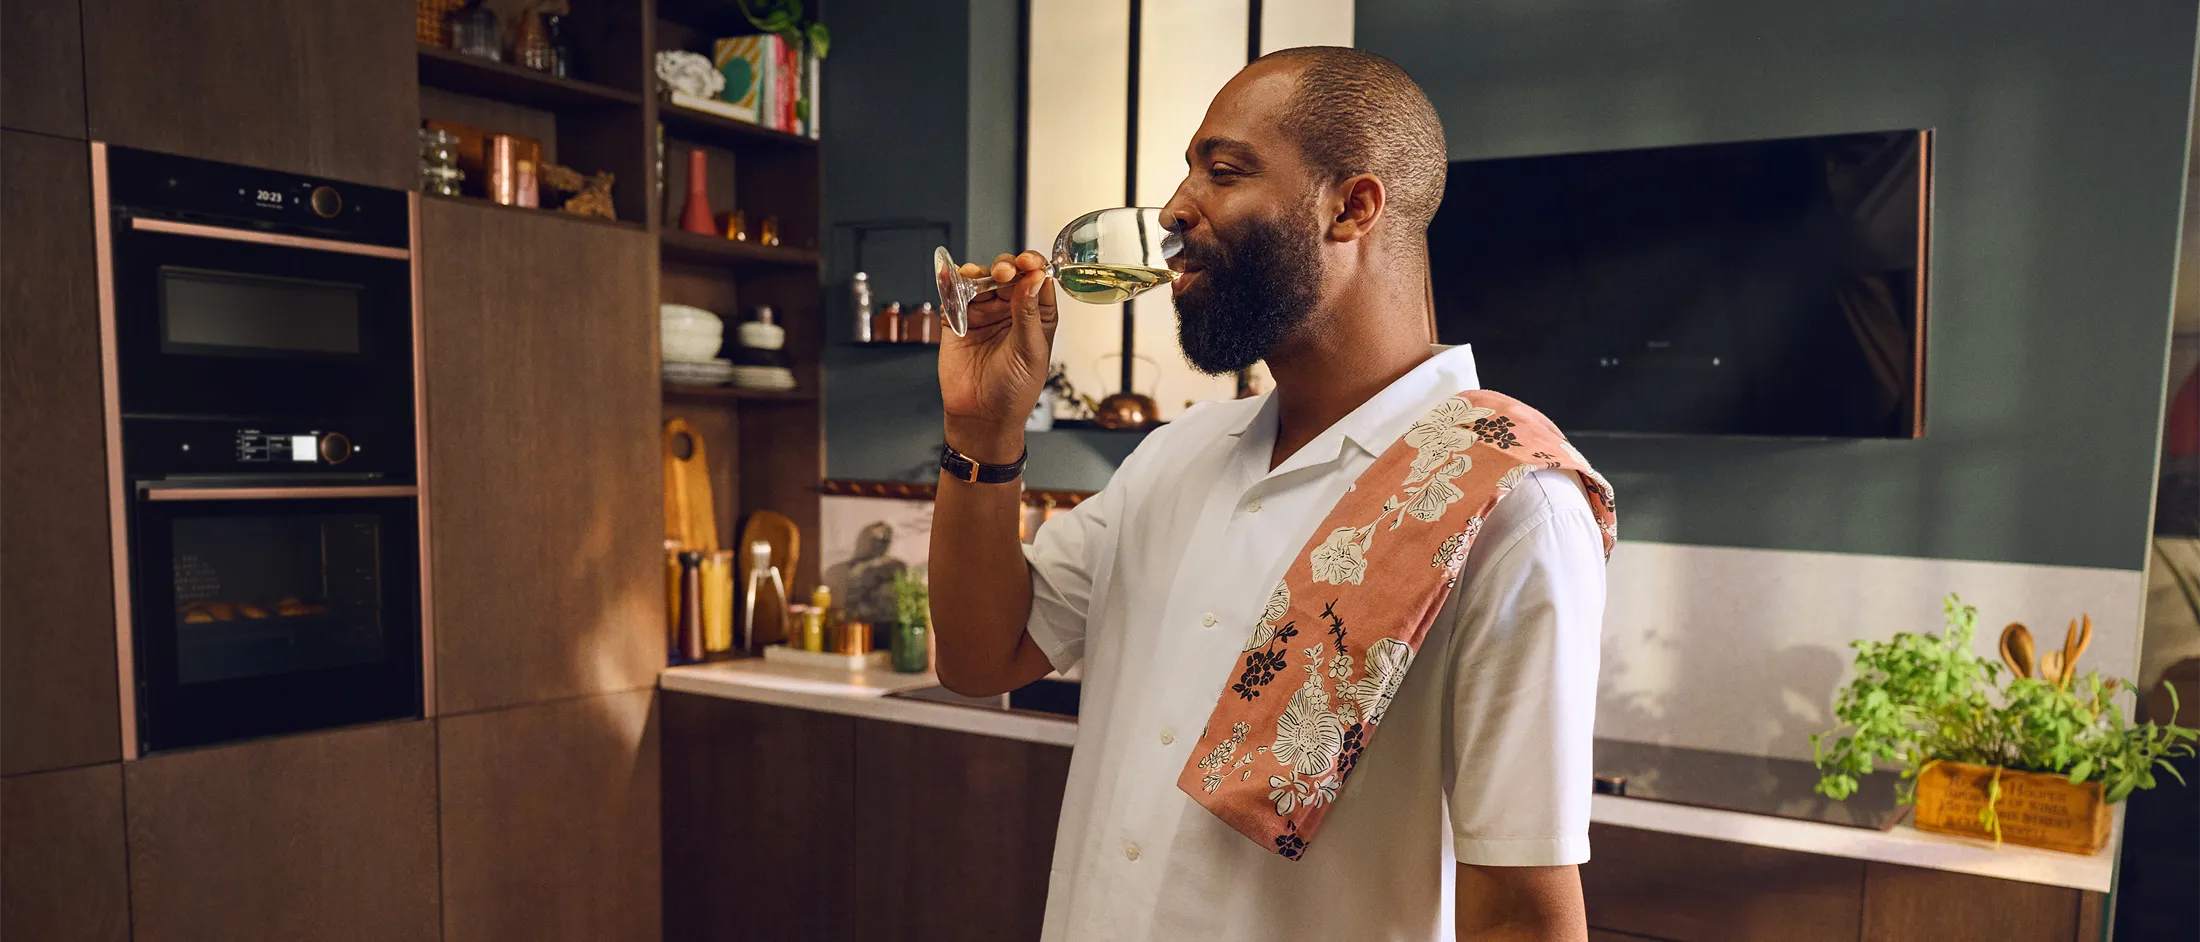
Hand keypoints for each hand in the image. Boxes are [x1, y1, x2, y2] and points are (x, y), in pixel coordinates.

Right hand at [939, 250, 1056, 462]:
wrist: (981, 417)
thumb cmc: (1014, 391)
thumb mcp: (1029, 351)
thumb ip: (1029, 313)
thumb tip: (1034, 278)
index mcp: (1036, 316)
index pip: (1037, 281)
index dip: (1033, 267)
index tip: (1029, 263)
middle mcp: (1010, 310)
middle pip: (1008, 275)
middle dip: (1006, 268)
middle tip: (1003, 274)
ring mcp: (983, 314)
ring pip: (981, 281)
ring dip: (979, 273)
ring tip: (977, 277)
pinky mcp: (957, 321)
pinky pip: (953, 296)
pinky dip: (950, 282)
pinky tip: (952, 275)